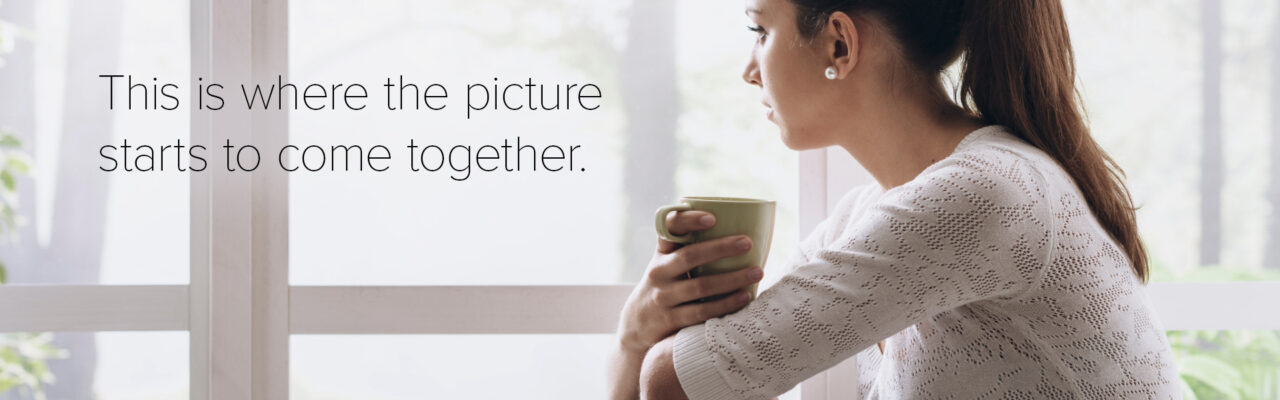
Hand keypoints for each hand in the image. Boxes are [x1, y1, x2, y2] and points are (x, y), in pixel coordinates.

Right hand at [616, 210, 763, 354]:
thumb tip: (741, 233)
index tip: (712, 218)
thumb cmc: (665, 287)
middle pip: (690, 256)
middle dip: (721, 248)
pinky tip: (744, 297)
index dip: (689, 219)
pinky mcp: (670, 320)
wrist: (636, 327)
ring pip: (701, 286)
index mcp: (662, 253)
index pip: (669, 228)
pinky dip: (725, 304)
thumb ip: (690, 250)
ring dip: (732, 279)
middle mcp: (659, 271)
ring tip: (757, 272)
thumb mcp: (667, 266)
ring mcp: (663, 296)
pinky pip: (702, 311)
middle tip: (747, 243)